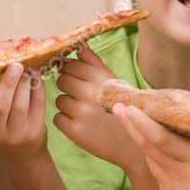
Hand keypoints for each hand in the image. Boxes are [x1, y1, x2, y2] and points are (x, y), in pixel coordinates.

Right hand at [0, 63, 46, 157]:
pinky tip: (35, 76)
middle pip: (0, 107)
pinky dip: (38, 89)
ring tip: (26, 69)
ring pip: (21, 107)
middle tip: (15, 64)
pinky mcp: (34, 131)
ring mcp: (15, 133)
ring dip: (25, 85)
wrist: (20, 149)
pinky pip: (37, 107)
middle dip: (7, 84)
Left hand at [53, 45, 138, 168]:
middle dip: (68, 88)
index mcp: (101, 78)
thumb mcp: (113, 82)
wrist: (132, 144)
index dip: (71, 71)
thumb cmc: (121, 108)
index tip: (77, 79)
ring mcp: (82, 112)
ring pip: (59, 100)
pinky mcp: (75, 131)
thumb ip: (94, 62)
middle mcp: (91, 93)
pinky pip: (57, 118)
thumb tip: (79, 44)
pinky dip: (66, 121)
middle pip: (61, 80)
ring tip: (85, 113)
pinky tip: (81, 124)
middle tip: (82, 98)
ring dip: (68, 105)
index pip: (70, 65)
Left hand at [113, 104, 189, 189]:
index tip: (129, 107)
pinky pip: (158, 175)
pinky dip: (154, 160)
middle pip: (148, 145)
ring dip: (140, 140)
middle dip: (130, 124)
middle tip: (118, 107)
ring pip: (151, 160)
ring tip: (132, 123)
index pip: (162, 138)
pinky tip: (152, 152)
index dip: (143, 122)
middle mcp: (178, 173)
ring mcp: (171, 188)